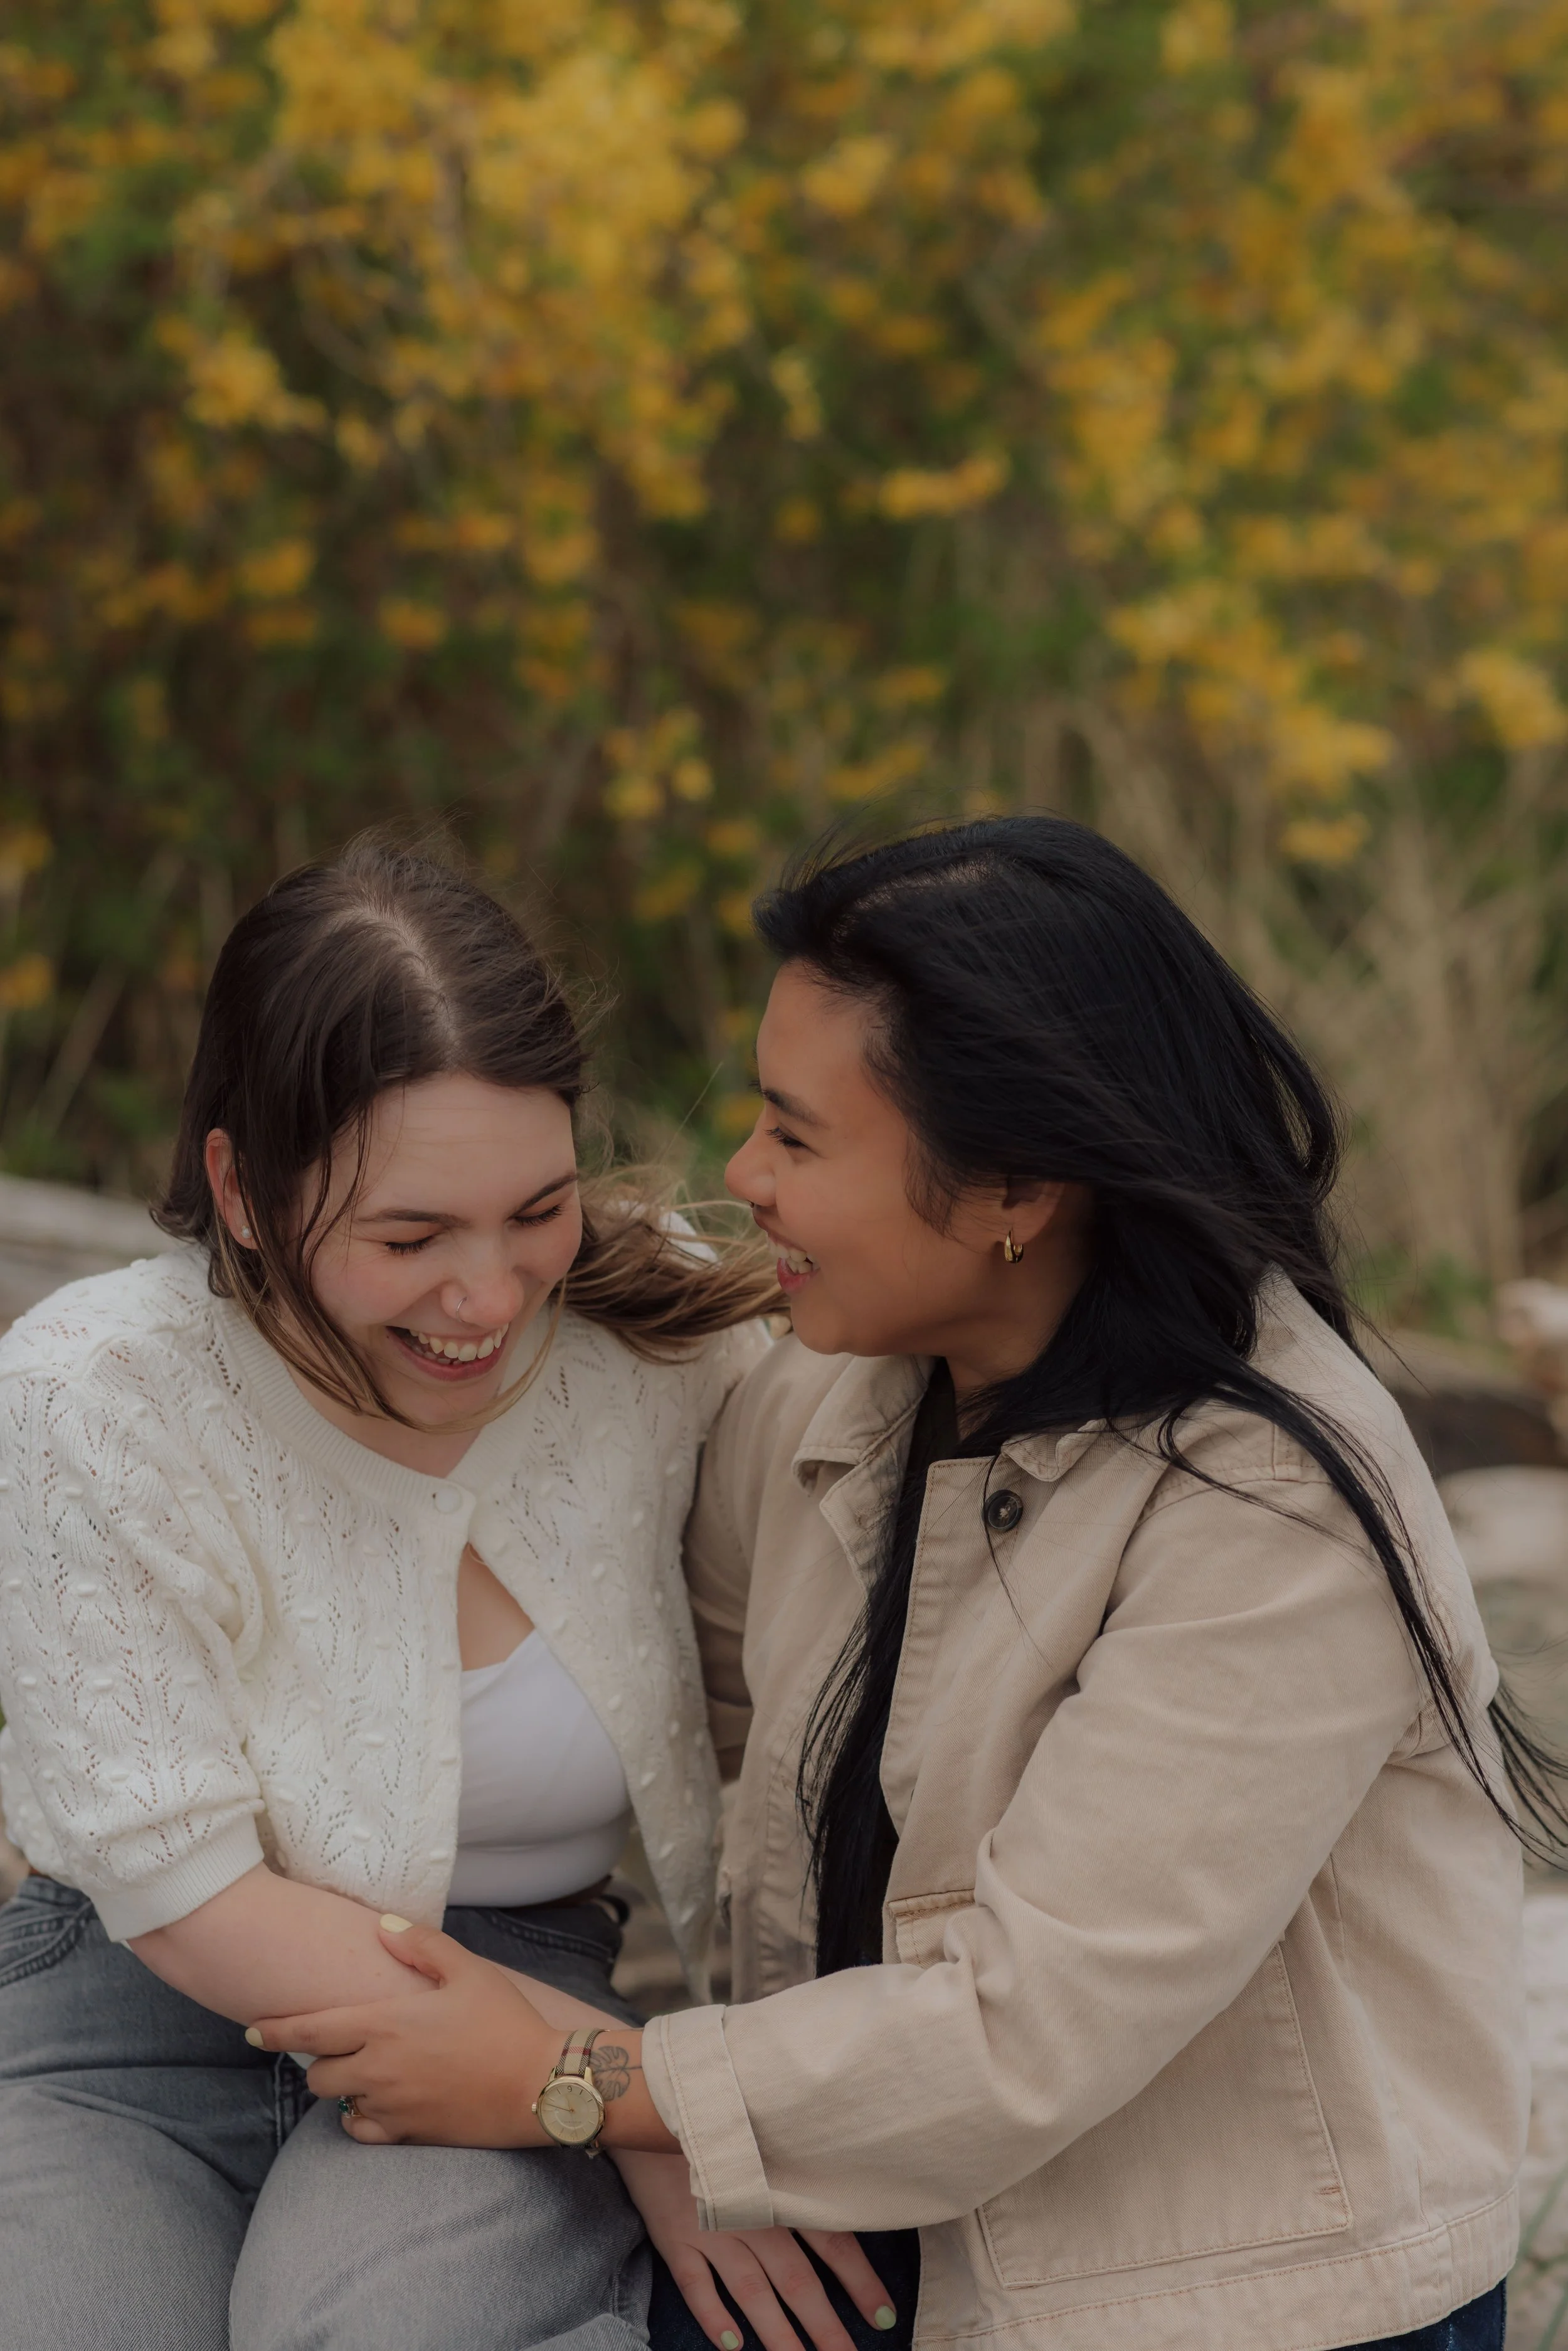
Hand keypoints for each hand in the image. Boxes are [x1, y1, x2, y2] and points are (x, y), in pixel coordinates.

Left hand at [248, 1917, 561, 2146]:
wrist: (540, 2084)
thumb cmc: (506, 2021)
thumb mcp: (469, 1970)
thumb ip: (421, 1946)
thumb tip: (381, 1929)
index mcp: (386, 2023)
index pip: (309, 2030)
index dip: (274, 2031)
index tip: (253, 2031)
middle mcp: (379, 2068)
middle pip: (316, 2073)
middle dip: (319, 2059)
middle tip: (338, 2046)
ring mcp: (392, 2105)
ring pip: (338, 2101)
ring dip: (342, 2086)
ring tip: (365, 2071)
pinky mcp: (409, 2133)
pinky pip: (361, 2131)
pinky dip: (359, 2118)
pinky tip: (375, 2104)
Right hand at [613, 2149, 896, 2350]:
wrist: (651, 2102)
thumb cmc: (720, 2121)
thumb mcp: (768, 2139)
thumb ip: (798, 2174)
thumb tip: (843, 2203)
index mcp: (780, 2188)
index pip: (832, 2241)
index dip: (860, 2281)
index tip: (885, 2317)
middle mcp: (751, 2212)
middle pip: (797, 2278)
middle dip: (825, 2326)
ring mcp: (710, 2226)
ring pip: (752, 2291)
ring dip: (777, 2334)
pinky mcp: (673, 2236)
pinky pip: (695, 2283)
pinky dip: (713, 2315)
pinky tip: (732, 2345)